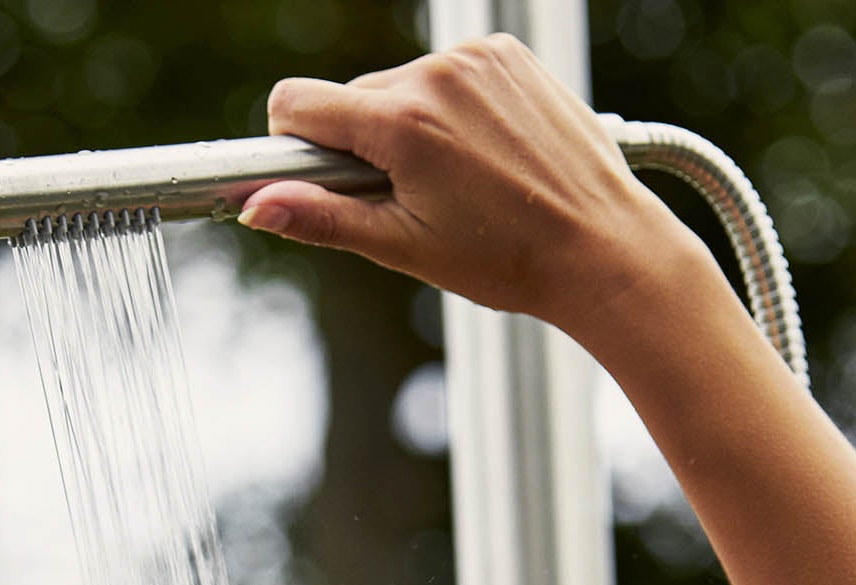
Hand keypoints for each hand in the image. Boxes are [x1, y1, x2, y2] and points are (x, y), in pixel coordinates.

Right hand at [241, 34, 689, 343]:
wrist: (598, 246)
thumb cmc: (504, 258)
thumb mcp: (401, 246)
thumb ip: (322, 219)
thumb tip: (258, 205)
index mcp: (403, 122)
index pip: (298, 103)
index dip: (291, 146)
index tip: (311, 180)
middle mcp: (437, 74)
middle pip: (352, 100)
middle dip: (361, 147)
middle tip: (407, 200)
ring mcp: (478, 59)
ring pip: (400, 88)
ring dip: (408, 129)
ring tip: (455, 183)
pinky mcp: (508, 56)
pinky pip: (448, 75)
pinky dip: (450, 110)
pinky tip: (482, 156)